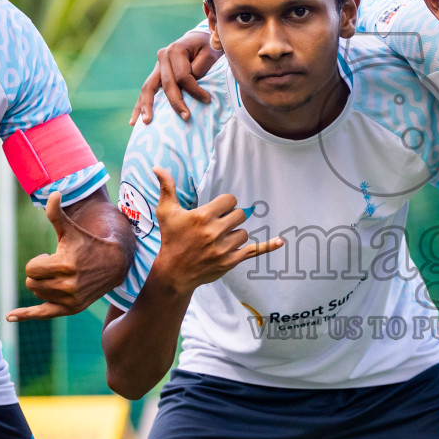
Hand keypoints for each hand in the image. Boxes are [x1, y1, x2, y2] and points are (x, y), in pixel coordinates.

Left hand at [9, 193, 131, 320]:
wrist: (114, 264)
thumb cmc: (88, 243)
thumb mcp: (71, 229)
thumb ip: (57, 214)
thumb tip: (53, 193)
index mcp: (65, 265)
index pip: (31, 268)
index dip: (39, 260)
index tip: (52, 256)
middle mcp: (68, 285)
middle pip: (32, 283)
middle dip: (40, 273)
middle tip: (56, 267)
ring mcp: (70, 300)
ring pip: (38, 294)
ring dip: (43, 285)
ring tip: (61, 277)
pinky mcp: (72, 309)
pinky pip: (42, 314)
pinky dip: (25, 315)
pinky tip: (9, 316)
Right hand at [130, 31, 219, 124]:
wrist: (197, 40)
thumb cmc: (206, 48)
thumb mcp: (210, 54)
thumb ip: (200, 69)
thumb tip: (188, 87)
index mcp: (176, 50)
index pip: (183, 75)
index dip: (194, 89)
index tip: (207, 99)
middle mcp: (163, 57)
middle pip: (166, 84)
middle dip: (176, 102)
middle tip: (186, 117)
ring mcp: (157, 67)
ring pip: (148, 88)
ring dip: (147, 106)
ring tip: (147, 122)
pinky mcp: (155, 75)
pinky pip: (146, 92)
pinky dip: (140, 106)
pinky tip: (133, 121)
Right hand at [150, 168, 283, 288]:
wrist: (174, 272)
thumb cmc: (171, 239)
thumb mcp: (166, 212)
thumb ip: (167, 188)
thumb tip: (157, 167)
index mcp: (202, 217)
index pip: (230, 200)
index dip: (225, 204)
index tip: (216, 211)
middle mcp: (214, 232)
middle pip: (239, 215)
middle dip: (230, 218)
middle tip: (217, 226)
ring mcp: (224, 248)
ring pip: (244, 232)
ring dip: (235, 234)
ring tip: (219, 240)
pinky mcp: (231, 261)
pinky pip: (254, 251)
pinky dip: (268, 246)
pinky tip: (281, 241)